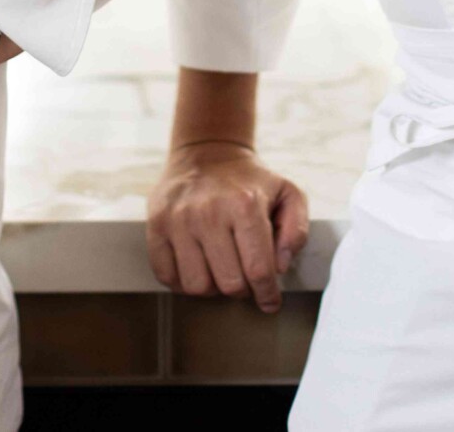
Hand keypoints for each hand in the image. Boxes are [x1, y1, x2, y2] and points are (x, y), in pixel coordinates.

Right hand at [146, 141, 310, 313]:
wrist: (207, 152)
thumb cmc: (250, 181)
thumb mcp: (288, 193)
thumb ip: (297, 230)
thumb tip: (280, 267)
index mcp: (245, 204)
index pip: (259, 270)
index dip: (267, 294)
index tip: (270, 302)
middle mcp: (209, 212)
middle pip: (229, 284)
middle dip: (243, 290)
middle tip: (246, 280)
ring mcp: (178, 219)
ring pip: (197, 286)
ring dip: (213, 288)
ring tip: (221, 271)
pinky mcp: (156, 225)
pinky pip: (167, 277)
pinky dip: (183, 282)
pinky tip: (198, 267)